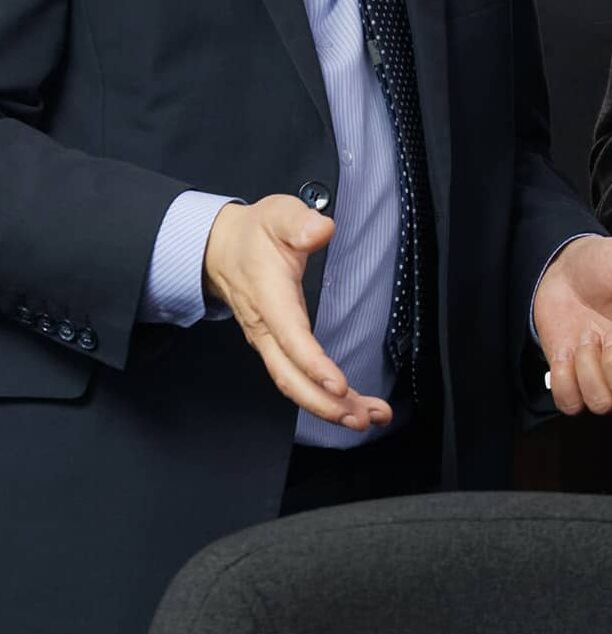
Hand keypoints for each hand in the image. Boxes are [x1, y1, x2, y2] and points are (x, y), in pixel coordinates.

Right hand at [204, 196, 392, 430]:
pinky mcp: (278, 350)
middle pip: (291, 377)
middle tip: (363, 417)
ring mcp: (271, 343)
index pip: (291, 337)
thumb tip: (320, 230)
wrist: (221, 249)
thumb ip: (299, 222)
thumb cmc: (255, 235)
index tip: (339, 384)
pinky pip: (298, 381)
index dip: (314, 364)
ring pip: (295, 386)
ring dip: (330, 408)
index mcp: (269, 297)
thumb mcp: (277, 214)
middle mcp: (267, 328)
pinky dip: (324, 400)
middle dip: (326, 404)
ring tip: (367, 419)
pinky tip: (352, 407)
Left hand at [534, 236, 611, 415]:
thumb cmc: (610, 265)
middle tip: (609, 333)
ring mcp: (604, 378)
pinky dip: (564, 378)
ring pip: (603, 404)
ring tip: (587, 335)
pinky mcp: (573, 381)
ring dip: (589, 369)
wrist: (567, 269)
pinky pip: (570, 403)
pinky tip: (566, 349)